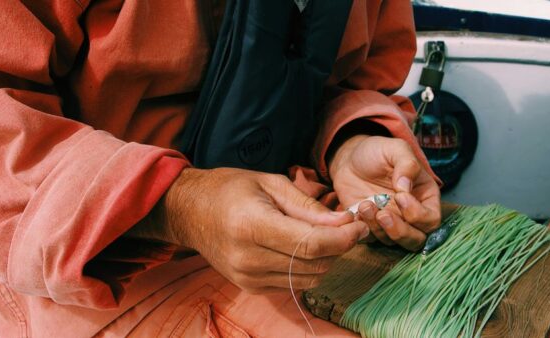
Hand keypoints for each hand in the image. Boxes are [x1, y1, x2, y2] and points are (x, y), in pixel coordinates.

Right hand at [132, 167, 367, 292]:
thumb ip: (308, 206)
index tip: (360, 226)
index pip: (311, 243)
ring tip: (328, 235)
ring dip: (326, 259)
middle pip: (314, 264)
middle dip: (340, 246)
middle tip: (349, 226)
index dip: (344, 238)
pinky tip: (303, 246)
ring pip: (309, 278)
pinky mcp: (250, 287)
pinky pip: (293, 283)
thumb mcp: (270, 183)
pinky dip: (307, 267)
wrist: (190, 212)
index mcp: (252, 225)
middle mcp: (248, 258)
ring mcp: (247, 277)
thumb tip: (344, 222)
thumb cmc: (230, 189)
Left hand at [329, 135, 440, 250]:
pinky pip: (369, 239)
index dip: (417, 214)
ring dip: (378, 228)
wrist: (350, 159)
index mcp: (424, 198)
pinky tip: (356, 211)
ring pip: (392, 242)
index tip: (400, 196)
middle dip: (400, 232)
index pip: (431, 220)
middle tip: (383, 214)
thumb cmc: (377, 153)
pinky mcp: (370, 227)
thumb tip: (406, 187)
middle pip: (416, 240)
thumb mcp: (395, 149)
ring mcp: (390, 223)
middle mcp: (410, 215)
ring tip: (365, 205)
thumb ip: (407, 164)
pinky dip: (363, 230)